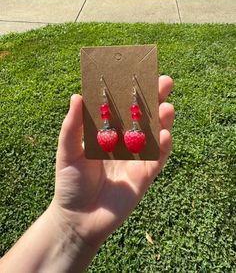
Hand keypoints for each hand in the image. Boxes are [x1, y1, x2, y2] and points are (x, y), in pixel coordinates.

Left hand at [51, 75, 174, 249]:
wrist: (79, 217)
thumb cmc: (69, 182)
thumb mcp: (68, 150)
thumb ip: (73, 125)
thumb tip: (77, 95)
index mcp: (106, 132)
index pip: (121, 107)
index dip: (130, 91)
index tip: (139, 73)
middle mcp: (123, 141)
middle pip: (142, 117)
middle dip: (154, 100)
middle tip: (165, 82)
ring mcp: (136, 157)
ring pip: (154, 135)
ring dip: (162, 121)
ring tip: (167, 108)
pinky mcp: (144, 175)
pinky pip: (157, 159)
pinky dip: (163, 148)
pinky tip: (165, 136)